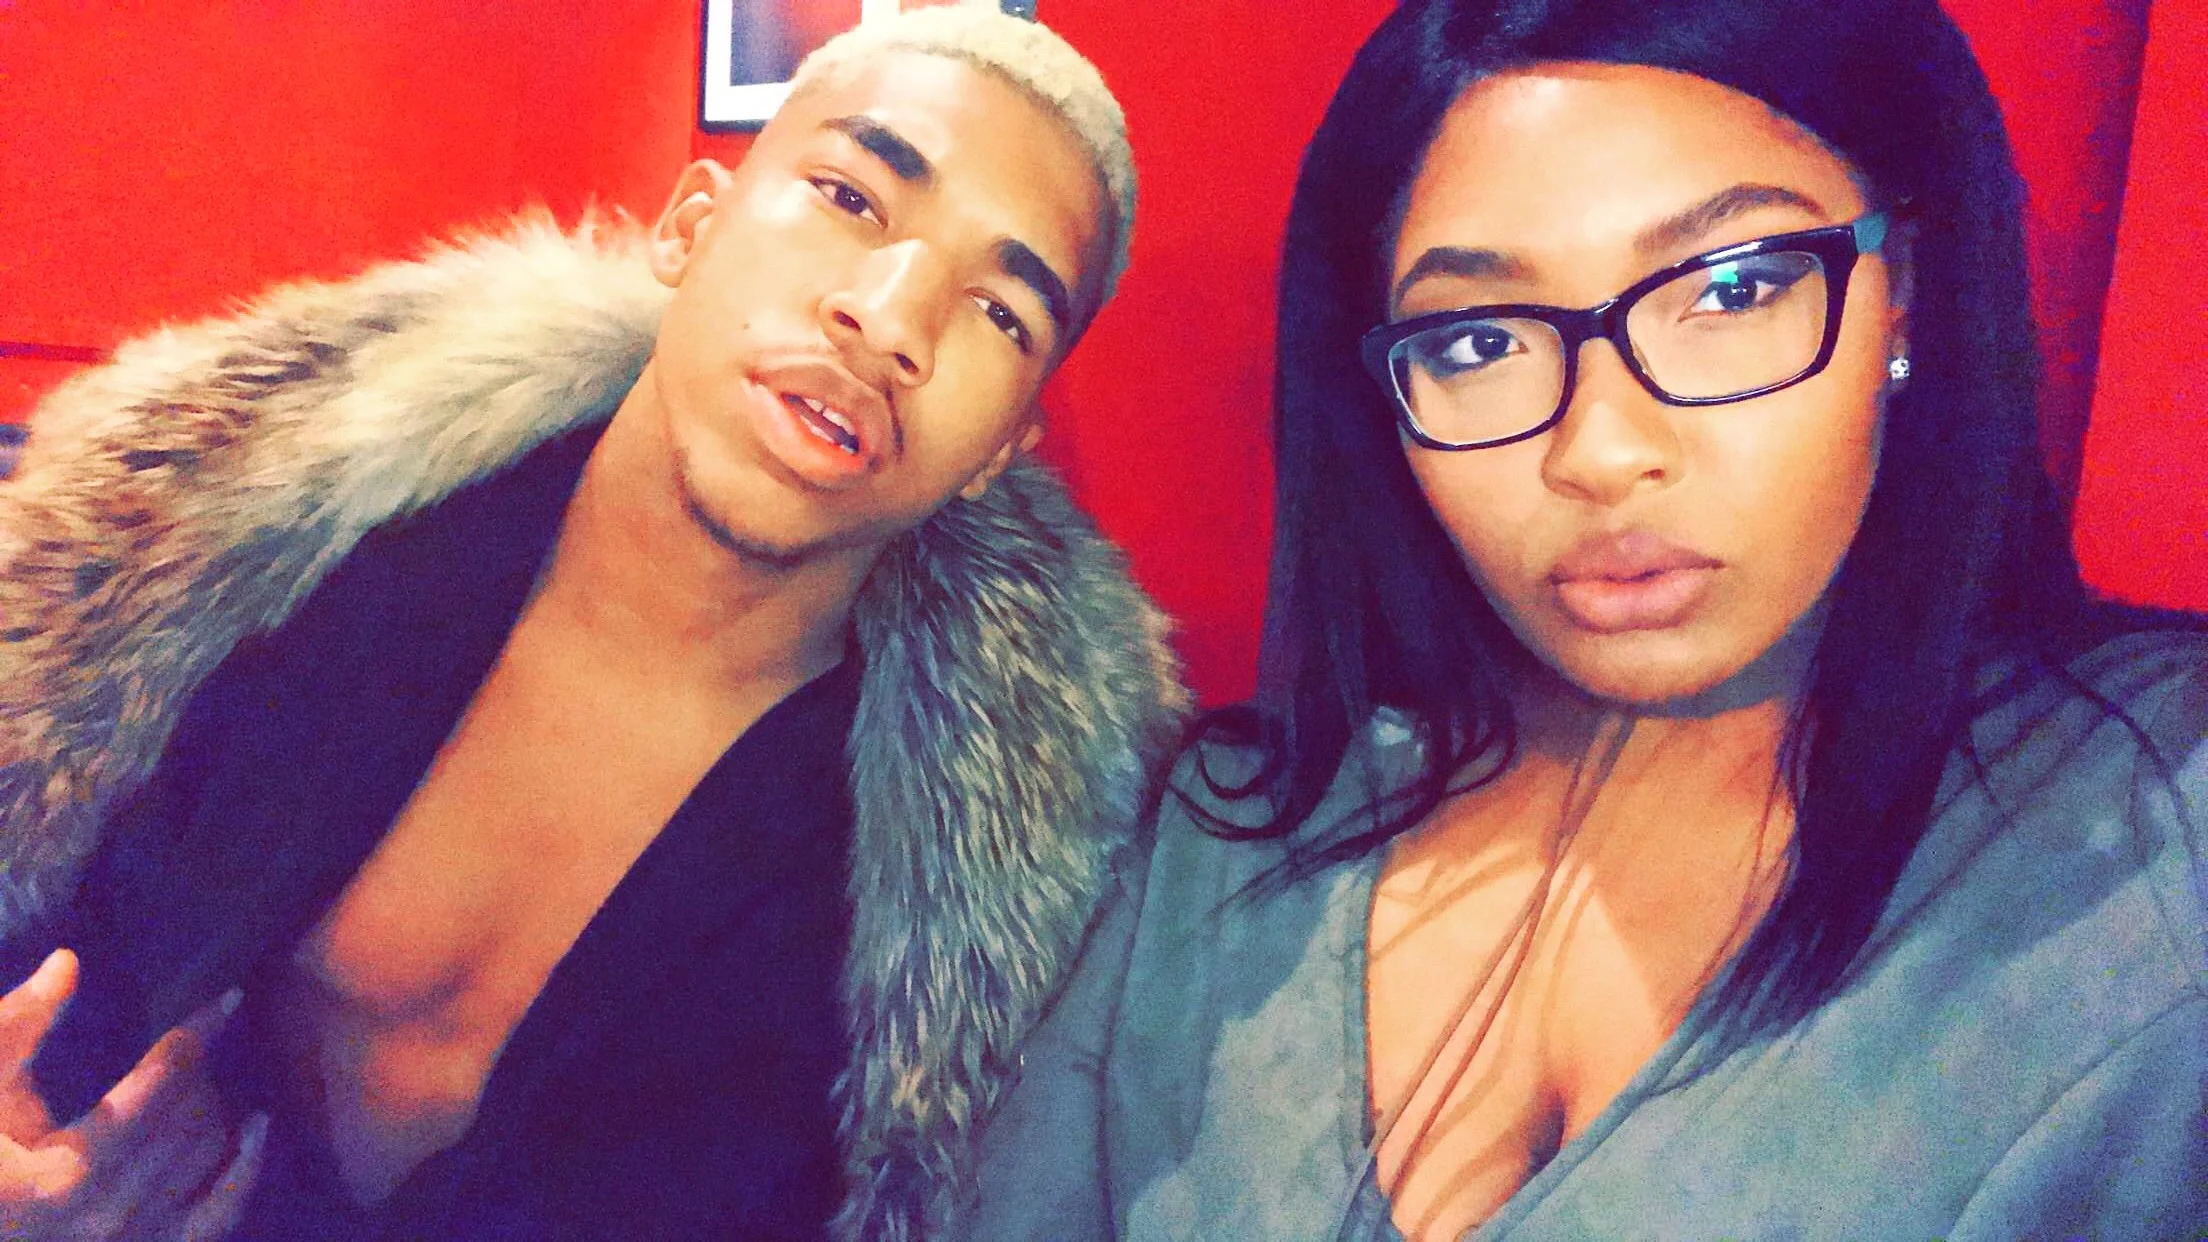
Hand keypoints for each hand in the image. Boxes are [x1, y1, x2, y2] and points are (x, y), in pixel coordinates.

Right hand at [0, 950, 267, 1241]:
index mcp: (63, 1177)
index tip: (227, 999)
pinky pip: (221, 1214)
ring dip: (214, 1107)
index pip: (159, 1084)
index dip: (197, 1033)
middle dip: (197, 1068)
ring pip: (210, 1155)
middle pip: (191, 1117)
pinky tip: (256, 1127)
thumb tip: (69, 961)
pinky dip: (245, 1169)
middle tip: (189, 1040)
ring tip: (198, 1078)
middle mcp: (108, 1218)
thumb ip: (18, 1026)